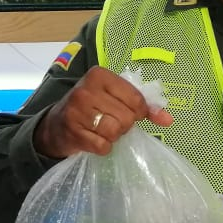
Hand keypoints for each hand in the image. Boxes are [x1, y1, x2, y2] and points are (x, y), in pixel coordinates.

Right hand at [33, 67, 173, 158]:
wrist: (55, 126)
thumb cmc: (90, 109)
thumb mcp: (113, 98)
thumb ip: (141, 106)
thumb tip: (167, 120)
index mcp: (100, 75)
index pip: (136, 99)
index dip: (138, 112)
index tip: (127, 112)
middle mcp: (87, 90)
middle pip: (126, 117)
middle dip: (123, 125)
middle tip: (109, 122)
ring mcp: (77, 111)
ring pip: (115, 131)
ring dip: (113, 136)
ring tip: (101, 130)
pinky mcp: (73, 132)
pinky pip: (103, 146)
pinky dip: (102, 147)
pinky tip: (93, 140)